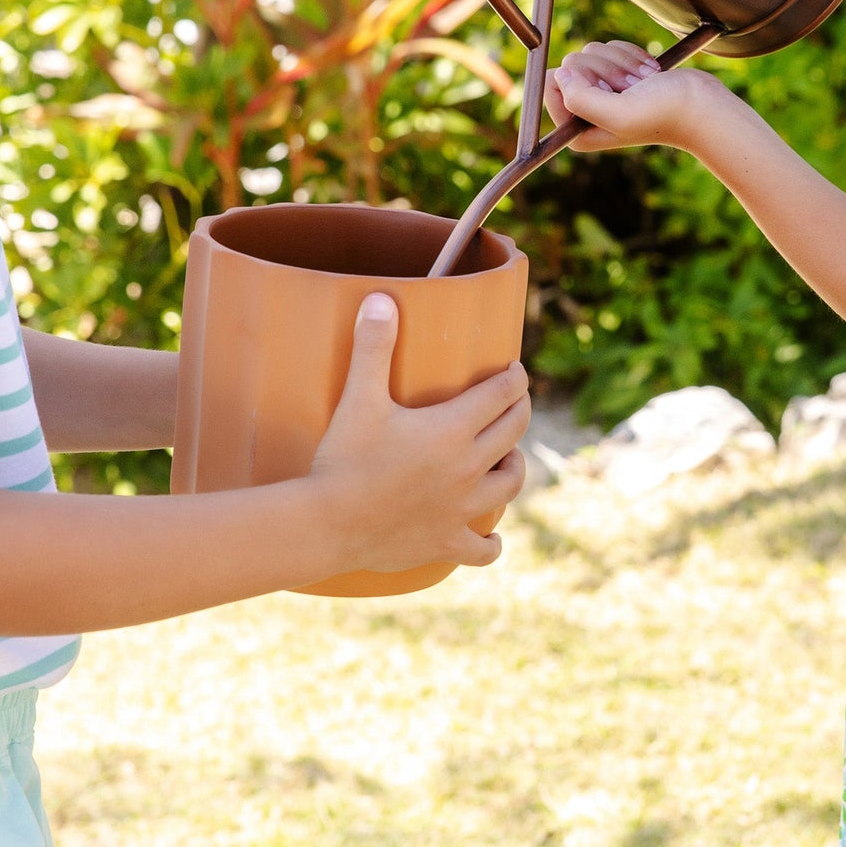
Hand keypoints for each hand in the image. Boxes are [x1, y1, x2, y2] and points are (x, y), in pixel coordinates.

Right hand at [308, 295, 529, 572]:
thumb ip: (373, 346)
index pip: (502, 394)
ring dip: (514, 466)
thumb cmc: (343, 458)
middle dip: (519, 411)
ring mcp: (462, 510)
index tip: (515, 370)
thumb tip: (381, 298)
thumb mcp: (358, 398)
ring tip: (507, 457)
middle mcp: (469, 469)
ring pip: (510, 484)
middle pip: (514, 432)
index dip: (514, 378)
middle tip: (514, 401)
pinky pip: (484, 549)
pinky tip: (490, 538)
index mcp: (453, 429)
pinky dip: (490, 542)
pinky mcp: (447, 543)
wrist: (326, 525)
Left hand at [545, 39, 723, 152]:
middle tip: (631, 89)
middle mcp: (584, 111)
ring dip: (622, 63)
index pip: (550, 85)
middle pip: (571, 64)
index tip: (607, 90)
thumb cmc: (665, 114)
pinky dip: (631, 55)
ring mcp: (600, 92)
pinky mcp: (616, 74)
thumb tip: (560, 75)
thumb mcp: (619, 114)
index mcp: (576, 129)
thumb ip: (581, 99)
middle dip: (606, 70)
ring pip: (591, 51)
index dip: (579, 78)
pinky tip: (648, 74)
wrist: (700, 104)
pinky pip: (609, 47)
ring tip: (643, 83)